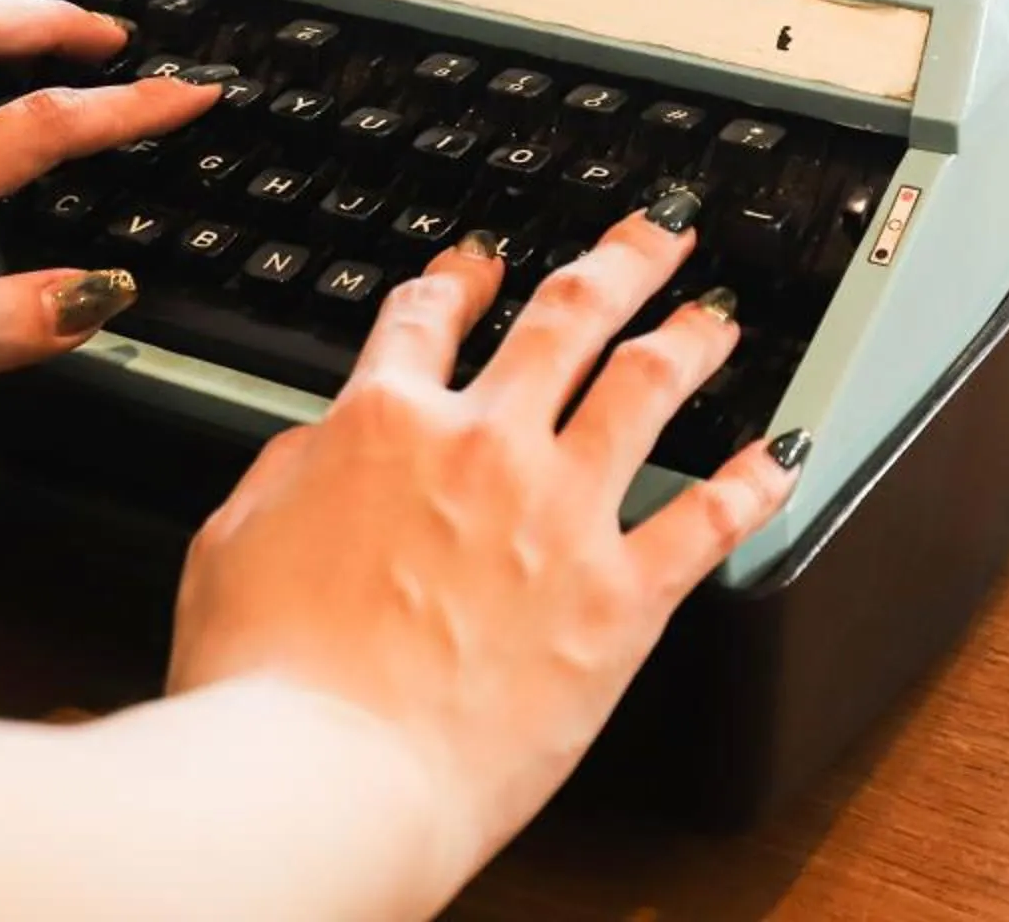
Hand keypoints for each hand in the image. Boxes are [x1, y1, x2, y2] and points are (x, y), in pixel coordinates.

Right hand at [165, 205, 805, 897]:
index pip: (427, 316)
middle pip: (565, 317)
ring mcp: (559, 513)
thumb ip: (288, 469)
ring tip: (718, 317)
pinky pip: (707, 520)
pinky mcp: (620, 595)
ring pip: (646, 386)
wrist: (325, 773)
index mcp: (379, 425)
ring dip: (691, 338)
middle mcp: (481, 445)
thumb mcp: (230, 538)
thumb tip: (324, 441)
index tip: (484, 261)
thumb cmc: (266, 678)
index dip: (460, 274)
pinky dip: (752, 482)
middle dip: (618, 259)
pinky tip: (778, 456)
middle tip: (656, 233)